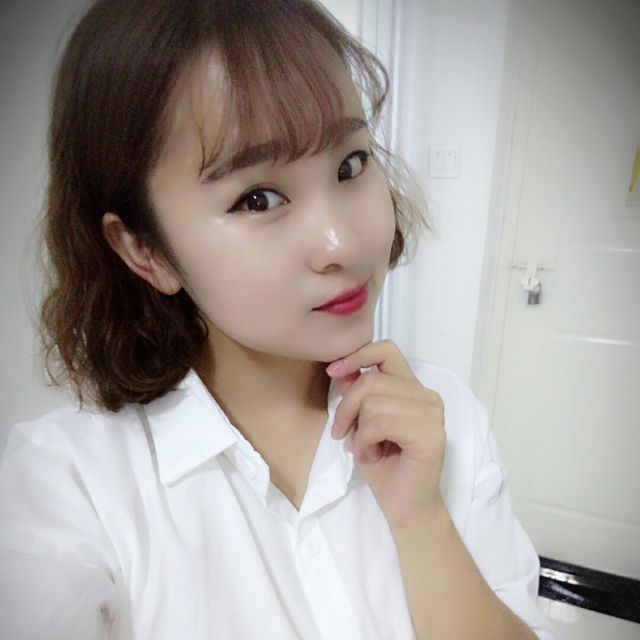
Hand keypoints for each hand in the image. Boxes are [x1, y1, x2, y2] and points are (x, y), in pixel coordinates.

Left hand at [327, 340, 445, 529]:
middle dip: (346, 407)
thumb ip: (358, 395)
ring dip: (357, 430)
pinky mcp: (430, 436)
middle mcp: (428, 397)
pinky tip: (371, 455)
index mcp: (413, 389)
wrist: (406, 508)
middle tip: (341, 432)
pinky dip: (364, 441)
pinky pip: (380, 424)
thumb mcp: (362, 424)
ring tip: (364, 448)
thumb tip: (341, 369)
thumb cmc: (384, 467)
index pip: (386, 349)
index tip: (333, 372)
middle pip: (371, 379)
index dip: (356, 355)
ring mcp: (433, 415)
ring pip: (372, 403)